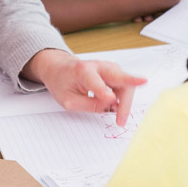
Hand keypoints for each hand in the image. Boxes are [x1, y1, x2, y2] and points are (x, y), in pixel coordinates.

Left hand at [27, 49, 145, 125]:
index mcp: (82, 71)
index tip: (112, 100)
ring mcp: (108, 67)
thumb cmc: (62, 83)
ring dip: (125, 102)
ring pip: (126, 84)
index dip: (104, 91)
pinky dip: (124, 99)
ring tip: (119, 118)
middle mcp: (98, 66)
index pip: (95, 81)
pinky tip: (116, 107)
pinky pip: (125, 85)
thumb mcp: (69, 101)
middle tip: (121, 120)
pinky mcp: (114, 72)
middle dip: (125, 100)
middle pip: (120, 79)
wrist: (61, 68)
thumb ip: (91, 105)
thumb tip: (113, 107)